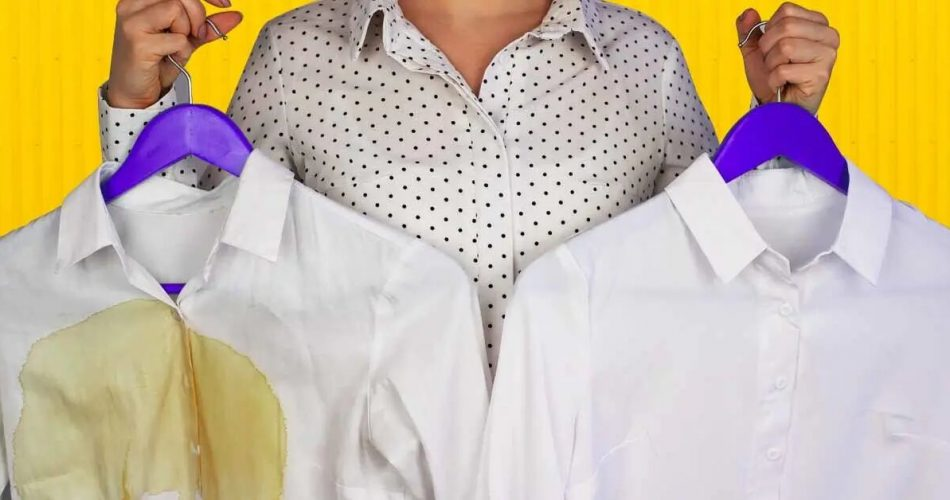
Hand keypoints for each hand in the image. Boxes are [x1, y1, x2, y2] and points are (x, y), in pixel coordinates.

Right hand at [107, 0, 242, 108]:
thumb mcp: (186, 39)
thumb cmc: (156, 63)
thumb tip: (236, 15)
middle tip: (198, 35)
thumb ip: (208, 25)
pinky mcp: (137, 41)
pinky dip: (182, 50)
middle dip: (198, 14)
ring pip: (176, 9)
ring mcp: (132, 21)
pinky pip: (178, 38)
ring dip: (187, 32)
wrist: (135, 93)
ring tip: (175, 48)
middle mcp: (132, 4)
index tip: (224, 3)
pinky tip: (169, 59)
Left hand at [737, 2, 839, 113]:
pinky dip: (774, 80)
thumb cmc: (773, 78)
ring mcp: (828, 55)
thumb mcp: (757, 50)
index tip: (774, 47)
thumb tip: (748, 13)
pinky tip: (783, 84)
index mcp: (817, 23)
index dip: (770, 30)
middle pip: (786, 27)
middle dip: (769, 48)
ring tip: (780, 74)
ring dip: (772, 65)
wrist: (778, 107)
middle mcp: (828, 36)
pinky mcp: (821, 75)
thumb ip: (749, 29)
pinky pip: (783, 70)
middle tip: (774, 63)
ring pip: (785, 47)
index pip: (786, 11)